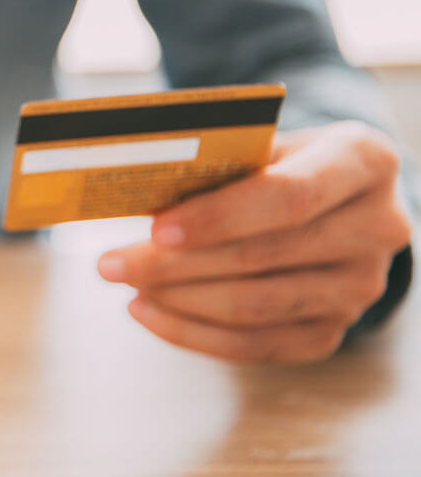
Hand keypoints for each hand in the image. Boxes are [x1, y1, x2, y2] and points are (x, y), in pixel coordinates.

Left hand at [97, 121, 410, 363]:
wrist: (331, 198)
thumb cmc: (279, 160)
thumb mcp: (261, 141)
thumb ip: (217, 160)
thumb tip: (140, 189)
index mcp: (364, 161)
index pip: (289, 197)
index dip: (219, 216)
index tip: (156, 228)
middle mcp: (377, 227)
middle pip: (262, 256)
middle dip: (174, 264)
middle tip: (109, 263)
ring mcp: (360, 287)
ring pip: (255, 306)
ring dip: (176, 299)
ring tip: (124, 281)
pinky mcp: (333, 330)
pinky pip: (256, 345)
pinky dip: (193, 332)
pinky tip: (147, 310)